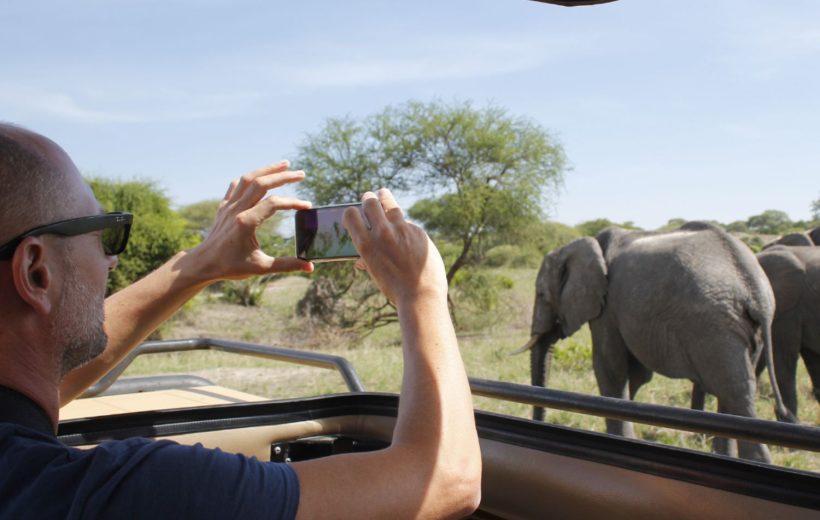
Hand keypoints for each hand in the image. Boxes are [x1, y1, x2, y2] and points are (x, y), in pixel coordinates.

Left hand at [188, 161, 313, 281]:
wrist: (203, 264)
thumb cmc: (231, 267)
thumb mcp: (261, 268)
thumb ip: (287, 265)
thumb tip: (310, 267)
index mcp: (246, 222)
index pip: (274, 204)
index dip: (293, 203)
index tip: (307, 206)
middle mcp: (236, 210)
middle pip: (262, 183)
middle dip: (283, 176)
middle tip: (301, 174)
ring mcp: (228, 206)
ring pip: (248, 178)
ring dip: (267, 169)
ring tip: (285, 164)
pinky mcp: (223, 206)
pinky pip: (236, 185)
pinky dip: (249, 178)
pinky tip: (259, 177)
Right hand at [343, 189, 446, 306]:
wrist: (421, 294)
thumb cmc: (394, 288)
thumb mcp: (375, 272)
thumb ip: (368, 259)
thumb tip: (360, 259)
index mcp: (366, 244)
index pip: (351, 215)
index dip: (352, 212)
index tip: (355, 212)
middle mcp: (382, 232)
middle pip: (371, 202)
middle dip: (369, 199)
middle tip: (370, 198)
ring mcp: (402, 229)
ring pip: (391, 206)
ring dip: (386, 200)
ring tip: (384, 195)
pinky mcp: (418, 231)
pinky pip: (408, 224)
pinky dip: (406, 228)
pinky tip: (408, 236)